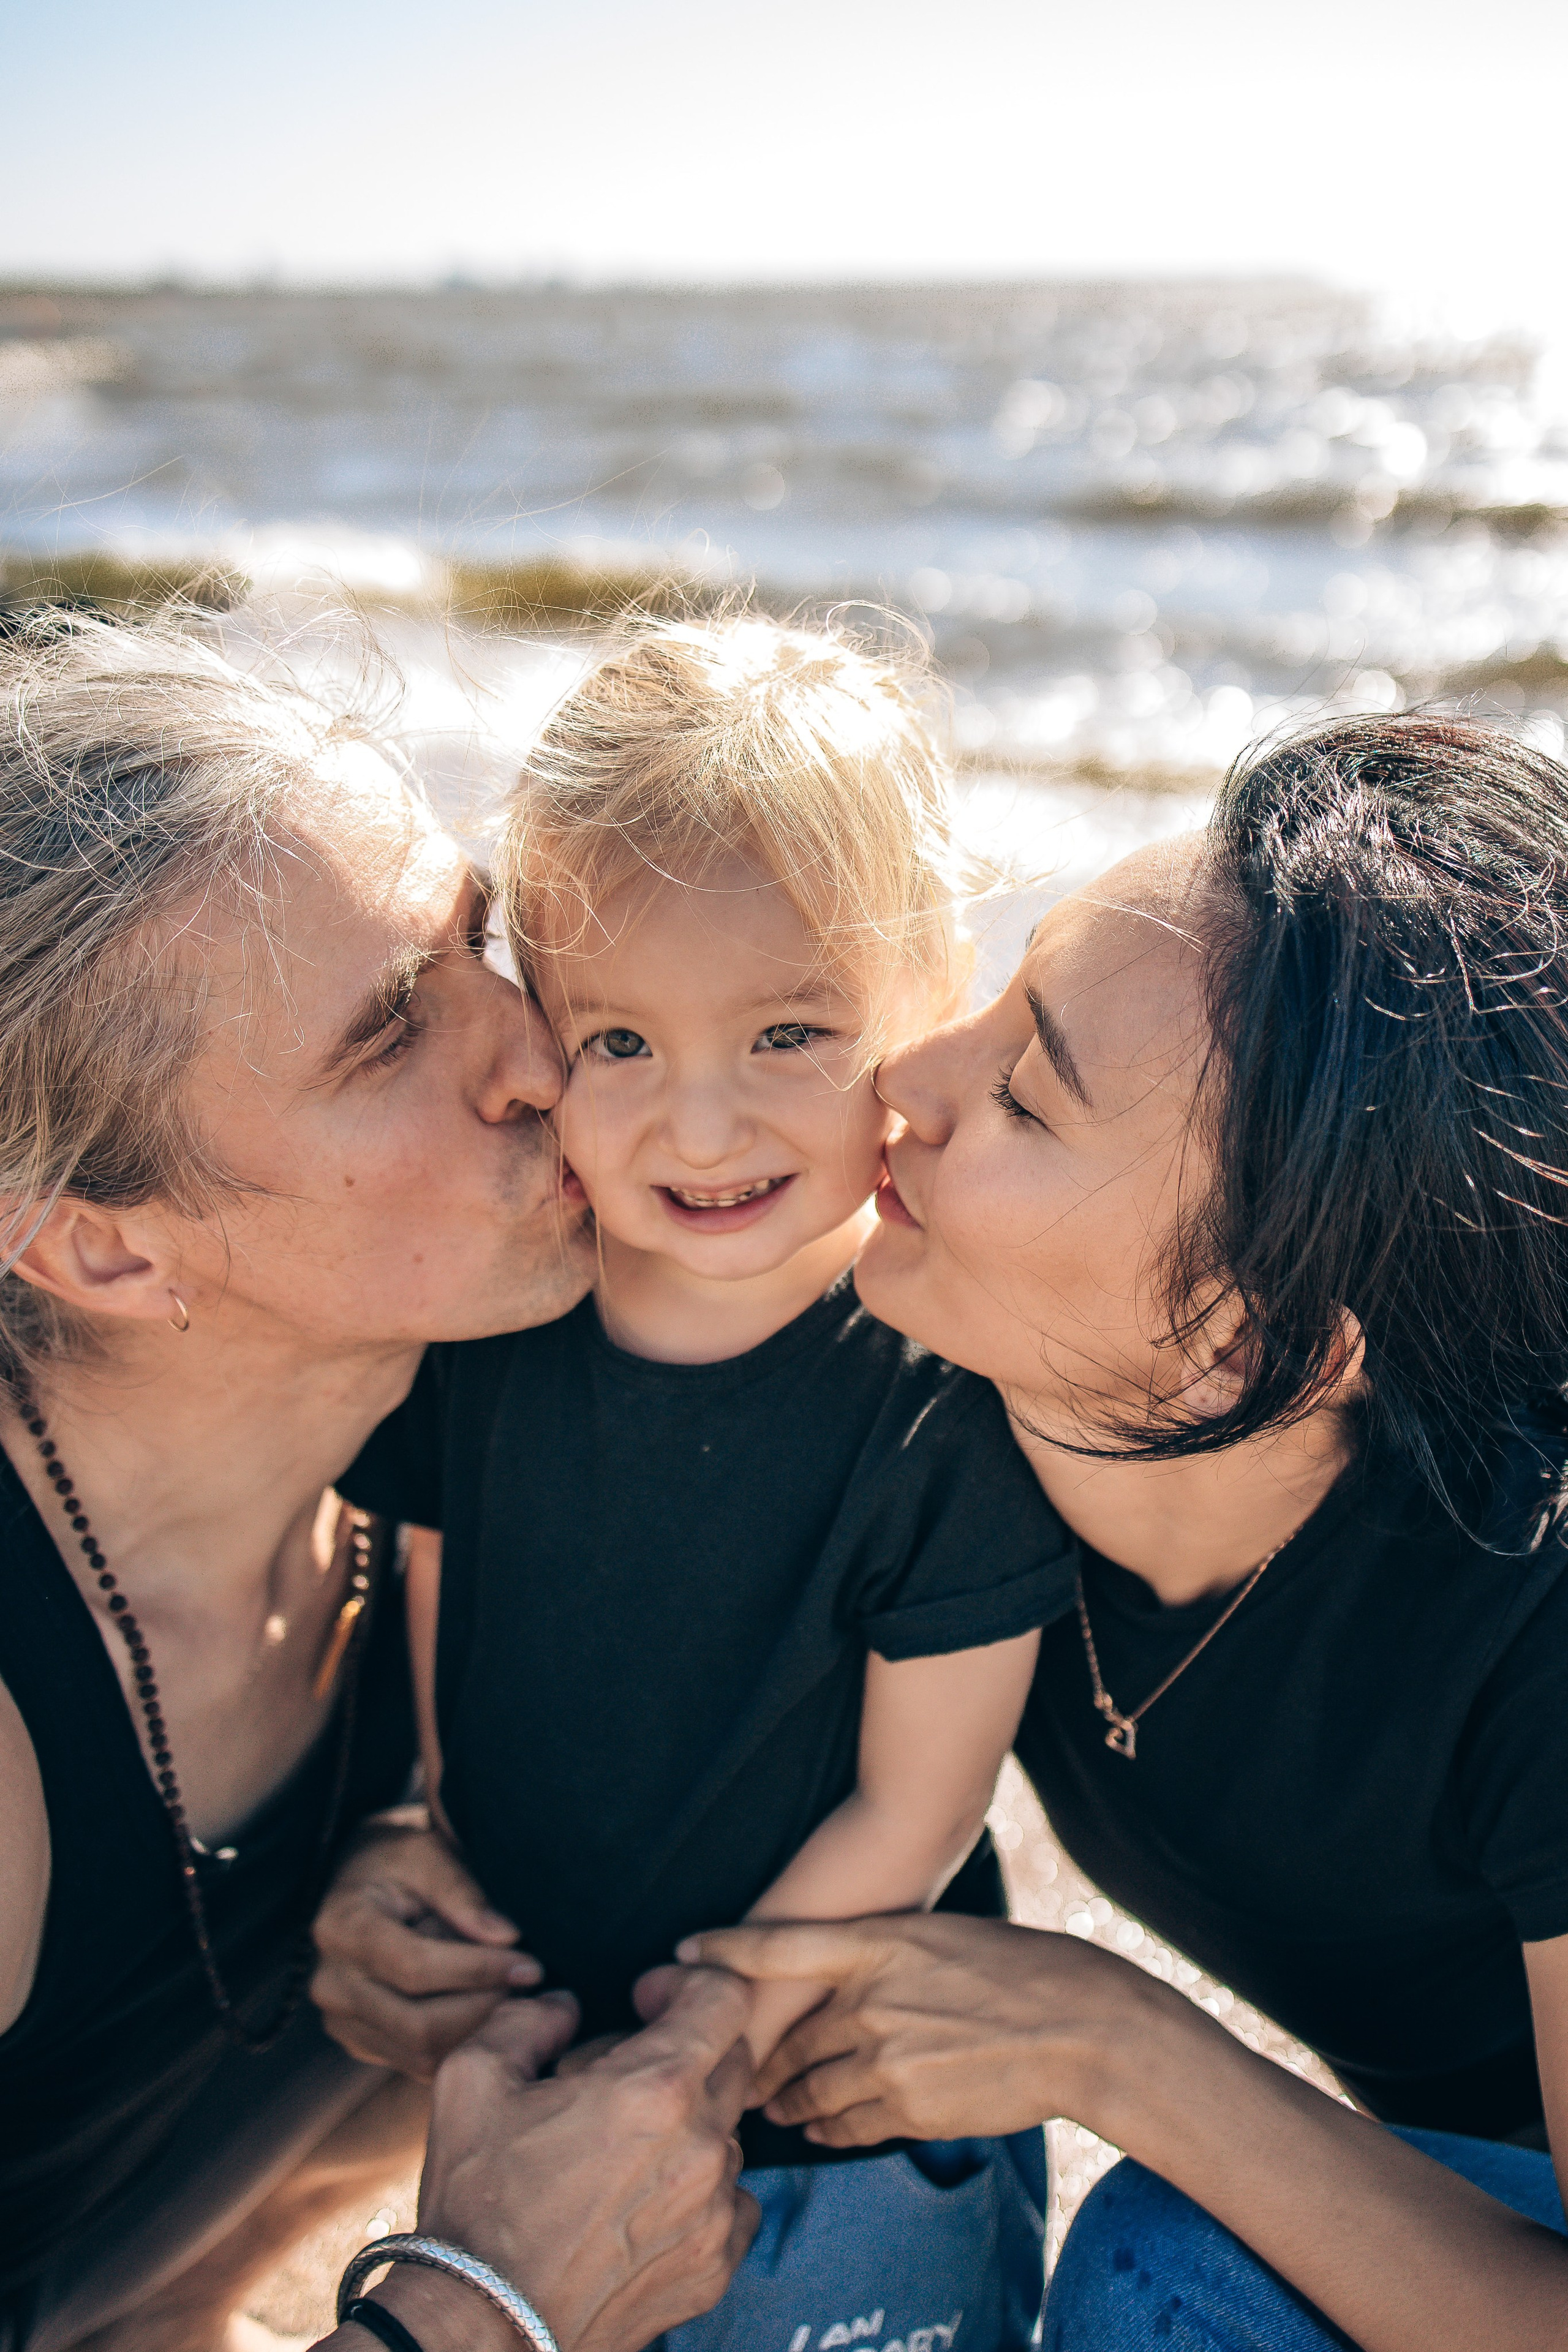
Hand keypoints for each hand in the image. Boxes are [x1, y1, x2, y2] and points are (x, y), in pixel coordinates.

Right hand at [312, 1811, 541, 2076]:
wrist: (359, 1884)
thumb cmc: (398, 1861)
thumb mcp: (427, 1852)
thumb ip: (462, 1891)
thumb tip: (506, 1937)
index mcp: (342, 1927)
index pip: (416, 1967)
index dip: (479, 1971)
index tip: (531, 1966)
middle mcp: (331, 1983)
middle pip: (419, 2024)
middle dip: (484, 2009)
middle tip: (530, 1989)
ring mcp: (341, 2020)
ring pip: (421, 2054)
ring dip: (477, 2032)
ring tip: (514, 1999)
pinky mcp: (359, 2042)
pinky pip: (417, 2063)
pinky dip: (461, 2045)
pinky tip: (488, 2014)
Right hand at [392, 1966, 758, 2351]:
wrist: (481, 2328)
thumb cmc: (476, 2203)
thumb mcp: (471, 2077)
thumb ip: (527, 2018)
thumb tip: (564, 2007)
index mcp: (656, 2088)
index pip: (726, 1998)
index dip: (687, 1984)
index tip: (646, 2002)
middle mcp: (703, 2146)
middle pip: (732, 2061)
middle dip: (683, 2051)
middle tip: (616, 2079)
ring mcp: (714, 2212)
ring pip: (727, 2133)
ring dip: (686, 2125)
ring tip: (614, 2152)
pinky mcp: (713, 2268)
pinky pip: (732, 2202)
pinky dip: (697, 2191)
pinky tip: (639, 2202)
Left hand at [680, 1912, 1136, 2145]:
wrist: (1075, 2024)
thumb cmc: (1013, 1968)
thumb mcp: (937, 1937)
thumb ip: (880, 1959)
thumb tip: (836, 1982)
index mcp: (878, 1944)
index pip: (779, 1943)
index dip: (725, 1948)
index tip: (681, 1949)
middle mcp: (871, 1999)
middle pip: (786, 2036)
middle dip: (755, 2058)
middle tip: (732, 2070)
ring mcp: (887, 2056)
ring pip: (808, 2087)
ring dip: (785, 2101)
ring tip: (770, 2106)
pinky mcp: (907, 2107)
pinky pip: (844, 2124)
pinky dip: (825, 2127)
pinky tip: (818, 2127)